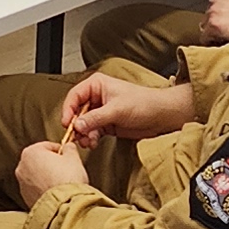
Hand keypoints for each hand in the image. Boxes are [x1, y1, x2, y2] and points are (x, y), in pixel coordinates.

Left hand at [14, 139, 89, 206]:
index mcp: (31, 152)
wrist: (63, 205)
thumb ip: (69, 148)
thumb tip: (68, 147)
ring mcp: (22, 184)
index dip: (60, 150)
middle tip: (65, 169)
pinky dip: (44, 189)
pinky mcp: (26, 197)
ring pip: (36, 176)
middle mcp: (22, 167)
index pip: (47, 146)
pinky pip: (36, 189)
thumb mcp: (73, 158)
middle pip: (39, 161)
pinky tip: (56, 191)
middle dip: (51, 164)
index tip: (66, 156)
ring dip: (47, 177)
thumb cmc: (67, 180)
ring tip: (61, 182)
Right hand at [56, 72, 198, 144]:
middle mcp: (97, 97)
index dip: (68, 110)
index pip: (74, 96)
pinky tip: (92, 142)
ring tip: (87, 141)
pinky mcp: (106, 124)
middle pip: (77, 111)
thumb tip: (78, 125)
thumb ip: (95, 118)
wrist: (161, 116)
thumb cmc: (145, 103)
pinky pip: (92, 131)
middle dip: (76, 125)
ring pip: (83, 124)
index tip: (67, 123)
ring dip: (83, 134)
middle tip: (77, 136)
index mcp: (97, 85)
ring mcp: (101, 111)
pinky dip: (90, 138)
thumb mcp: (117, 110)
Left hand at [202, 0, 228, 44]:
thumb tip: (227, 19)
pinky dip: (213, 44)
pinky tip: (227, 43)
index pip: (213, 7)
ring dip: (214, 34)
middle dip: (216, 25)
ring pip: (205, 28)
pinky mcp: (214, 26)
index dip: (221, 19)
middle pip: (207, 17)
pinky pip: (205, 40)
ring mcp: (214, 12)